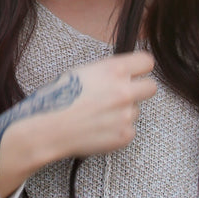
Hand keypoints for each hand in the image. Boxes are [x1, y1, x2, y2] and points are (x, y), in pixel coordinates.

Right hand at [0, 52, 156, 197]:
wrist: (47, 128)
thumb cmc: (59, 97)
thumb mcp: (82, 71)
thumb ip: (107, 71)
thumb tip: (122, 73)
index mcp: (114, 69)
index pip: (147, 62)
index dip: (140, 67)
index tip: (135, 73)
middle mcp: (125, 91)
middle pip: (151, 87)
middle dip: (139, 90)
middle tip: (122, 95)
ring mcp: (127, 115)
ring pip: (136, 110)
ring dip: (123, 112)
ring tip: (99, 116)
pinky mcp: (125, 135)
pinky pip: (129, 130)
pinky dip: (117, 130)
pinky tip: (98, 129)